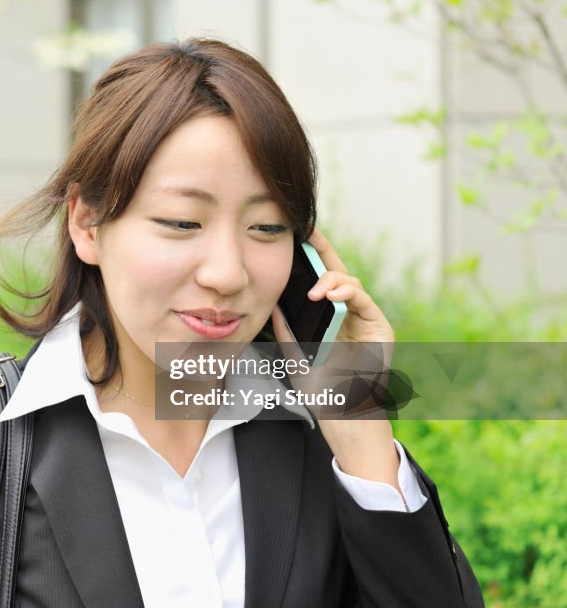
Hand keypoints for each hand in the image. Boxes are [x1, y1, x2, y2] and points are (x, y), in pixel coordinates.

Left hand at [271, 229, 401, 492]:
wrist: (345, 421)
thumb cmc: (323, 392)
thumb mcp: (295, 356)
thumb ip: (286, 330)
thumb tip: (271, 305)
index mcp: (330, 317)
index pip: (319, 280)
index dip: (309, 258)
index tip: (292, 236)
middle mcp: (351, 314)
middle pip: (336, 273)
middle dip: (321, 250)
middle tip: (305, 231)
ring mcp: (367, 320)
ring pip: (350, 283)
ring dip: (329, 278)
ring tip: (313, 287)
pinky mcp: (380, 329)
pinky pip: (364, 301)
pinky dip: (346, 293)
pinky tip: (327, 295)